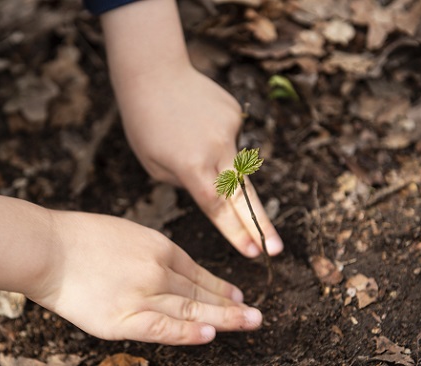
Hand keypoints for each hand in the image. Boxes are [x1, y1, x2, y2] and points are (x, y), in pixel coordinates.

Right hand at [0, 192, 262, 344]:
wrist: (46, 248)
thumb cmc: (77, 238)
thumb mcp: (124, 232)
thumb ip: (149, 252)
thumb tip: (169, 268)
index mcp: (158, 245)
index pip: (197, 271)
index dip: (219, 285)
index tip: (236, 294)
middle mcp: (157, 269)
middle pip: (200, 292)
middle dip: (231, 304)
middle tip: (256, 314)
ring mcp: (143, 294)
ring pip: (191, 311)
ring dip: (224, 318)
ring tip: (248, 323)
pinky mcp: (124, 319)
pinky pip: (164, 329)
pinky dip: (188, 334)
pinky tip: (211, 335)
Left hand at [116, 64, 282, 257]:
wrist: (154, 73)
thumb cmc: (145, 123)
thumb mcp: (154, 164)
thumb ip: (187, 183)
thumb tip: (214, 190)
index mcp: (191, 166)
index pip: (218, 209)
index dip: (236, 233)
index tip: (253, 254)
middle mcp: (216, 149)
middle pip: (243, 197)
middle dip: (260, 227)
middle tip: (275, 250)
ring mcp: (230, 129)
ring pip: (233, 161)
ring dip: (219, 164)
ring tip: (185, 137)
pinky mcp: (235, 113)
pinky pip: (228, 136)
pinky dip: (215, 137)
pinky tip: (194, 120)